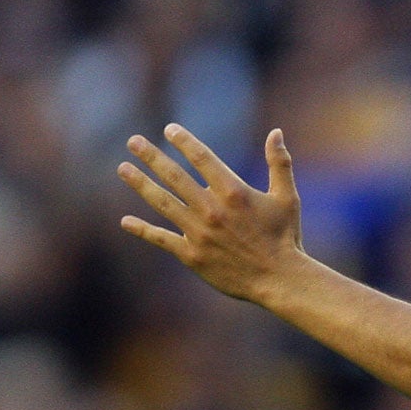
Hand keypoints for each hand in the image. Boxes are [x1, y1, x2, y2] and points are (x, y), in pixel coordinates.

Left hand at [118, 125, 304, 302]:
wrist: (280, 280)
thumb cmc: (286, 237)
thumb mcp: (287, 198)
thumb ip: (280, 163)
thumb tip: (276, 132)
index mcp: (234, 192)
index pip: (201, 158)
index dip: (184, 141)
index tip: (169, 129)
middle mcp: (212, 209)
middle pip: (174, 176)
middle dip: (151, 156)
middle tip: (133, 141)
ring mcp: (199, 233)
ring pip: (163, 202)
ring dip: (140, 183)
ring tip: (123, 168)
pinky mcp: (192, 255)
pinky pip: (161, 239)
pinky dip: (142, 230)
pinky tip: (125, 221)